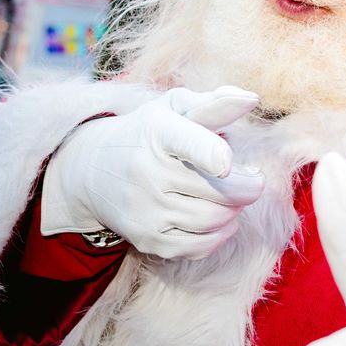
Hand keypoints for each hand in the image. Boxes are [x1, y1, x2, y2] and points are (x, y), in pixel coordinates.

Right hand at [40, 86, 264, 259]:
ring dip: (235, 211)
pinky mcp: (146, 238)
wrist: (92, 170)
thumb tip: (251, 99)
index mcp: (158, 132)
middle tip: (253, 181)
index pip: (188, 144)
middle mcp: (148, 172)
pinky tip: (221, 219)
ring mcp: (146, 209)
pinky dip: (220, 235)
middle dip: (247, 188)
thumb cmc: (146, 134)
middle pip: (219, 190)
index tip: (227, 164)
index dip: (212, 154)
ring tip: (233, 198)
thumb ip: (214, 103)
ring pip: (214, 219)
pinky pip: (199, 246)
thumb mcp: (173, 109)